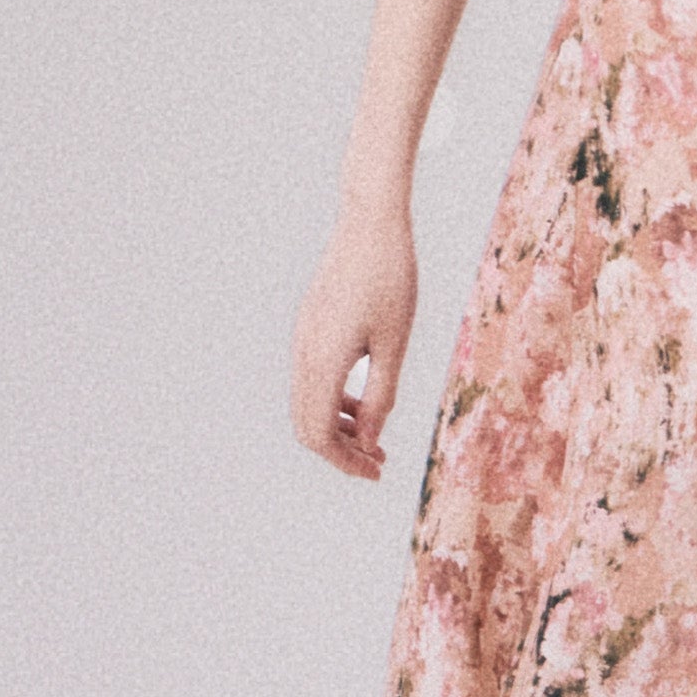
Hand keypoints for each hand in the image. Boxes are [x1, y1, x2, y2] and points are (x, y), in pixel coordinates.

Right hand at [292, 199, 417, 478]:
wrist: (369, 224)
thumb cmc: (391, 280)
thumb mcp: (394, 345)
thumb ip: (380, 397)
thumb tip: (367, 442)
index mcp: (323, 361)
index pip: (318, 434)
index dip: (344, 462)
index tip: (375, 472)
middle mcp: (303, 353)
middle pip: (306, 424)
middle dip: (340, 450)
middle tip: (378, 461)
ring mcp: (302, 339)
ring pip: (306, 403)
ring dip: (336, 426)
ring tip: (374, 438)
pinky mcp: (308, 327)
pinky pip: (311, 379)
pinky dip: (332, 400)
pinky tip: (362, 402)